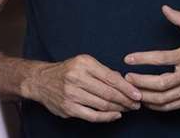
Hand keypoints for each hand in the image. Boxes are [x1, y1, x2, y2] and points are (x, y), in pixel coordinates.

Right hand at [24, 54, 142, 122]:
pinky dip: (107, 117)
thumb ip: (103, 71)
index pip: (111, 78)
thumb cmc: (67, 71)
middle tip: (136, 104)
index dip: (127, 88)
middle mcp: (77, 78)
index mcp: (84, 63)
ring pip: (102, 105)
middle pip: (108, 93)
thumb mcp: (84, 63)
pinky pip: (92, 115)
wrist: (41, 81)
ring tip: (128, 109)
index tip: (138, 94)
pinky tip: (115, 115)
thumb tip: (124, 81)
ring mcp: (72, 94)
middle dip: (126, 100)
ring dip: (119, 109)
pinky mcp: (69, 108)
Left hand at [123, 5, 179, 110]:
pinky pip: (169, 107)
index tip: (128, 58)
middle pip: (160, 83)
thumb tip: (165, 9)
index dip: (143, 59)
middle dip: (140, 82)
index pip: (163, 58)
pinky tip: (146, 100)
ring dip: (144, 96)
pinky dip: (155, 106)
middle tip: (126, 77)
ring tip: (132, 90)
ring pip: (163, 98)